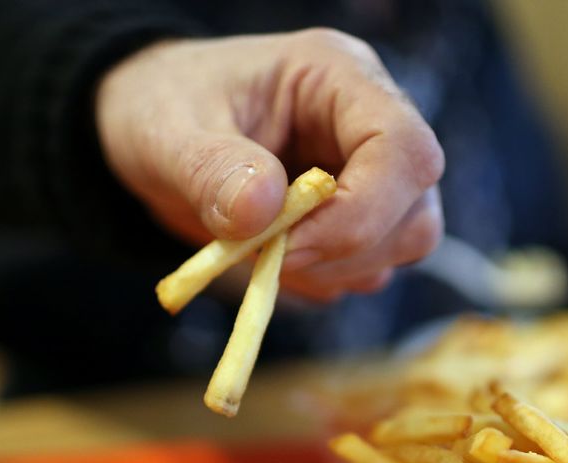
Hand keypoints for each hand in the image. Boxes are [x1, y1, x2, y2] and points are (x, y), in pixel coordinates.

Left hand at [96, 28, 444, 301]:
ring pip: (404, 245)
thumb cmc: (161, 107)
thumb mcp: (167, 130)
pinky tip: (275, 258)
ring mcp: (372, 174)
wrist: (151, 132)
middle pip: (416, 208)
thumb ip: (211, 168)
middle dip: (345, 248)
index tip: (290, 246)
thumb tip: (262, 210)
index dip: (363, 210)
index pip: (404, 148)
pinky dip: (323, 279)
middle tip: (269, 257)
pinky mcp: (360, 217)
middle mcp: (369, 123)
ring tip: (262, 252)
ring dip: (334, 269)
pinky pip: (370, 268)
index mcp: (338, 77)